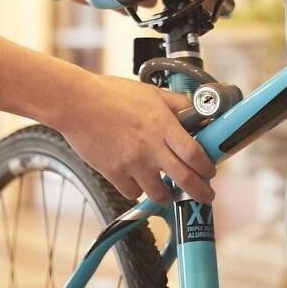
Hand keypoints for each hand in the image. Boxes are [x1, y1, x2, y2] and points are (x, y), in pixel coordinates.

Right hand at [50, 74, 216, 202]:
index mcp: (162, 125)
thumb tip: (195, 111)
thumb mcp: (150, 92)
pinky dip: (138, 190)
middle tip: (206, 196)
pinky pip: (133, 193)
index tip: (210, 171)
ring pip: (159, 194)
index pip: (195, 154)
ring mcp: (132, 163)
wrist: (76, 103)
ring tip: (170, 191)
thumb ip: (175, 103)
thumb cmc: (110, 94)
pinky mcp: (114, 173)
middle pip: (185, 179)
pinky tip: (139, 180)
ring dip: (168, 195)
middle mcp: (150, 147)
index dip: (207, 167)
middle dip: (200, 192)